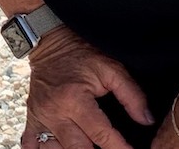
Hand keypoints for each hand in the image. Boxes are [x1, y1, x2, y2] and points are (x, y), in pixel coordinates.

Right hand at [20, 28, 152, 148]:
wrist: (49, 40)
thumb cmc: (81, 54)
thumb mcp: (110, 67)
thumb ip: (131, 94)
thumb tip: (146, 120)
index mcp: (75, 99)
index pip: (102, 135)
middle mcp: (56, 111)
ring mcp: (41, 116)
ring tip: (89, 148)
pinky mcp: (32, 117)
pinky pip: (31, 144)